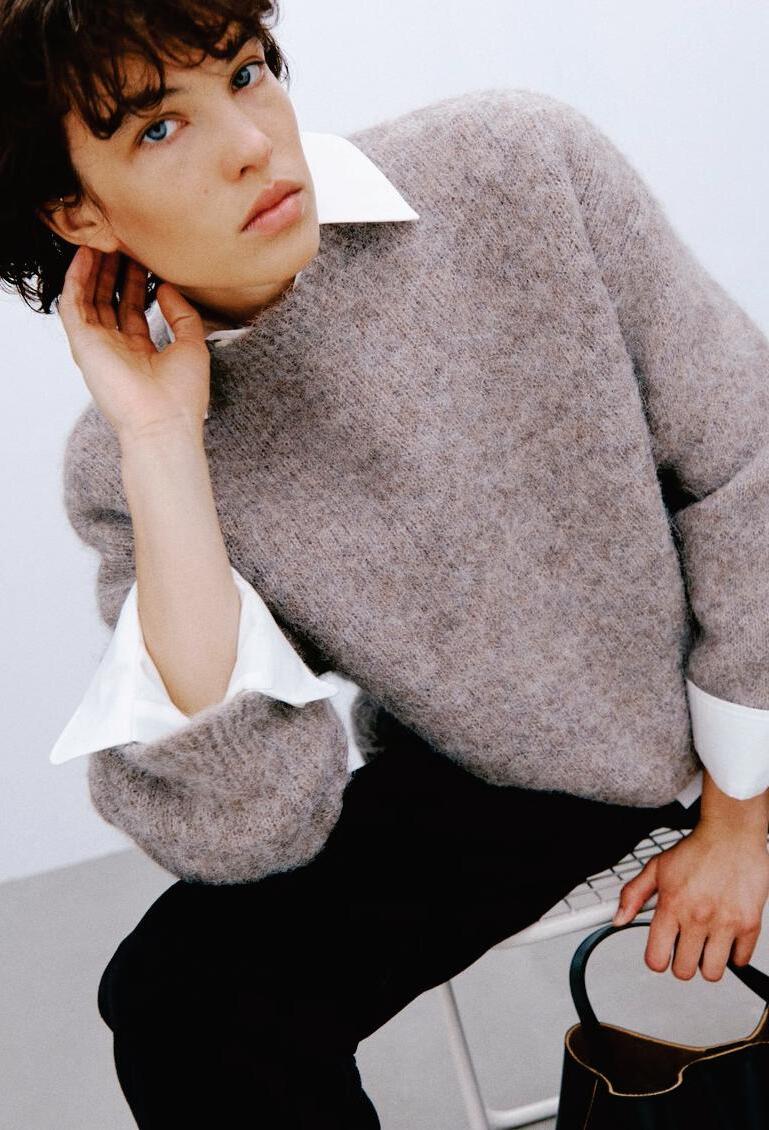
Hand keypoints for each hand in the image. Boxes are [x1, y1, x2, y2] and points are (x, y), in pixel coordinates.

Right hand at [57, 246, 210, 441]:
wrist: (164, 423)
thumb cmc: (182, 396)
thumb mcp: (193, 346)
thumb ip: (182, 314)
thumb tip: (166, 286)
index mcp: (141, 352)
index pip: (133, 310)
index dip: (137, 283)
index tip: (144, 258)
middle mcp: (117, 349)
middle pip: (110, 302)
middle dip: (113, 272)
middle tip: (121, 242)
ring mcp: (99, 347)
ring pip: (89, 300)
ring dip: (94, 271)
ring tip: (102, 241)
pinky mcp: (84, 345)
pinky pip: (72, 306)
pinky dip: (76, 280)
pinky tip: (86, 256)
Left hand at [612, 824, 768, 980]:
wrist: (731, 834)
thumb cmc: (697, 850)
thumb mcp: (656, 868)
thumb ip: (633, 895)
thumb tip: (618, 918)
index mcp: (672, 905)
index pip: (656, 958)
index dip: (656, 959)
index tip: (660, 954)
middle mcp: (697, 917)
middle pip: (684, 971)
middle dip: (681, 962)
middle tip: (684, 947)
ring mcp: (725, 923)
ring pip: (712, 972)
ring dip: (707, 962)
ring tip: (705, 944)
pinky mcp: (749, 924)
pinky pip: (740, 960)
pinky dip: (733, 955)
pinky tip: (725, 938)